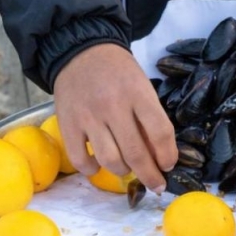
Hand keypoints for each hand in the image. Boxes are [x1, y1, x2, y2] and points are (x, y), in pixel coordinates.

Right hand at [53, 43, 177, 193]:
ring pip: (110, 160)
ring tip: (127, 168)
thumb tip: (157, 156)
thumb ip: (150, 118)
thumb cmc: (118, 72)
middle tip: (156, 184)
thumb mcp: (142, 86)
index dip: (168, 156)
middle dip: (150, 176)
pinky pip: (80, 160)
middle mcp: (113, 106)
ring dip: (123, 171)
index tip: (168, 165)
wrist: (81, 51)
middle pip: (136, 154)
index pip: (160, 133)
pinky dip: (91, 170)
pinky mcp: (67, 124)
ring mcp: (88, 116)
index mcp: (138, 93)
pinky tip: (98, 165)